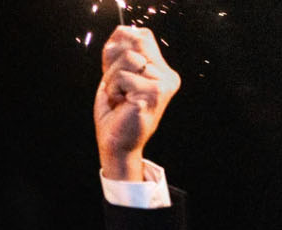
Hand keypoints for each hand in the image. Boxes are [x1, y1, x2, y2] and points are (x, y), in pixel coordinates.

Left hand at [95, 26, 180, 179]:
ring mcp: (163, 84)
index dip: (121, 45)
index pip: (142, 36)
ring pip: (128, 60)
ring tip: (119, 98)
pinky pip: (122, 76)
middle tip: (116, 88)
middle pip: (135, 42)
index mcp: (162, 70)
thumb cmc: (115, 115)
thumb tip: (121, 31)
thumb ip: (120, 55)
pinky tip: (121, 104)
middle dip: (114, 64)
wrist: (116, 146)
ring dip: (113, 80)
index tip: (114, 70)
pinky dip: (113, 90)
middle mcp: (168, 76)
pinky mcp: (153, 93)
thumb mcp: (115, 78)